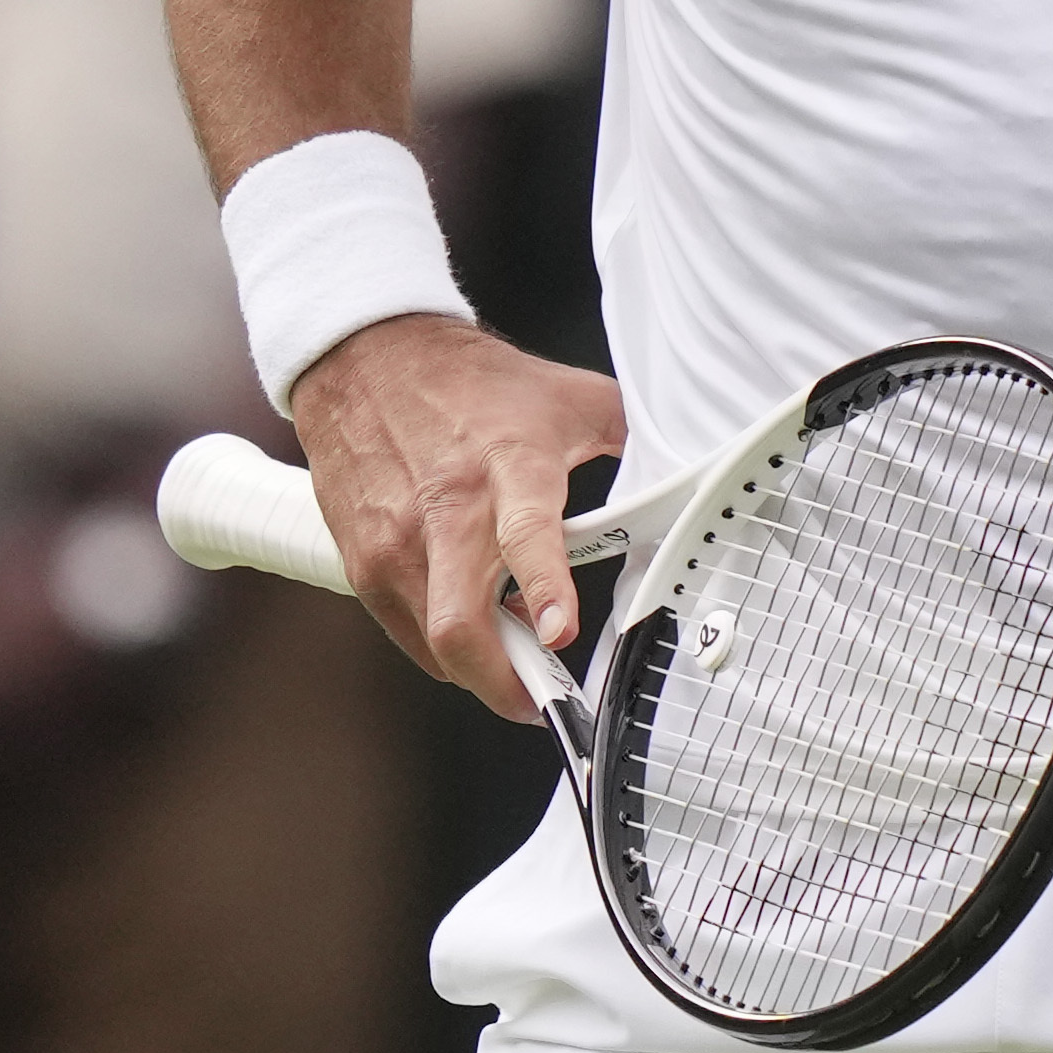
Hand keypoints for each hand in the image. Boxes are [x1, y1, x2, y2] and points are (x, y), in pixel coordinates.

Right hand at [283, 315, 629, 719]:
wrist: (365, 355)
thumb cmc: (467, 381)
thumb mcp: (568, 399)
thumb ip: (631, 440)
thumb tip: (689, 468)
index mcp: (506, 467)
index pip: (525, 535)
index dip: (546, 589)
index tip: (560, 634)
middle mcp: (444, 511)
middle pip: (461, 627)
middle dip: (506, 682)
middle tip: (545, 696)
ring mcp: (395, 542)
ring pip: (434, 645)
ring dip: (481, 664)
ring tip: (514, 643)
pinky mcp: (363, 560)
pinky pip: (408, 631)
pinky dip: (444, 643)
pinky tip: (471, 617)